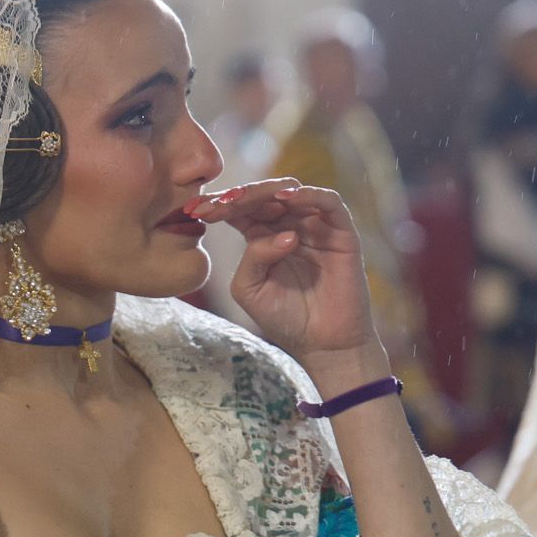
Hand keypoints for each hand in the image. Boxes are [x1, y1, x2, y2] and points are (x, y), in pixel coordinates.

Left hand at [193, 179, 380, 358]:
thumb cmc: (285, 318)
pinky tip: (287, 199)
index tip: (195, 209)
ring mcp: (315, 227)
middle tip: (220, 202)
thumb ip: (253, 257)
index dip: (218, 205)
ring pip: (292, 192)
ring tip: (245, 199)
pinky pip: (329, 202)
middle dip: (239, 195)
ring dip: (267, 191)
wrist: (322, 345)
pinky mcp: (341, 232)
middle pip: (264, 195)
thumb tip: (283, 235)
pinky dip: (308, 195)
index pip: (240, 210)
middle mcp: (288, 226)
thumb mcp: (250, 288)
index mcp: (262, 237)